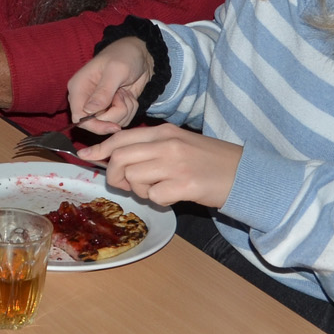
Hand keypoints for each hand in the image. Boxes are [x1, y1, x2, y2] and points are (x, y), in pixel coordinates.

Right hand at [67, 37, 154, 132]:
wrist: (141, 53)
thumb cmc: (124, 55)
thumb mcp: (116, 70)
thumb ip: (103, 92)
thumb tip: (88, 111)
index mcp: (79, 88)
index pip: (79, 118)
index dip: (95, 126)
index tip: (115, 126)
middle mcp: (86, 100)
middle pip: (98, 123)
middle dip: (116, 113)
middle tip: (123, 95)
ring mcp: (100, 105)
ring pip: (112, 123)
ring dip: (125, 110)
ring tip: (125, 92)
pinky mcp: (113, 108)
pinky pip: (122, 120)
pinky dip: (130, 110)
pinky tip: (129, 95)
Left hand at [81, 123, 240, 208]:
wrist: (246, 174)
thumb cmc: (211, 161)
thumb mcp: (180, 143)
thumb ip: (151, 147)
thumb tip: (117, 158)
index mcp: (165, 132)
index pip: (121, 138)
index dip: (100, 149)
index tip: (86, 157)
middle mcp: (168, 145)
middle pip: (120, 159)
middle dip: (114, 176)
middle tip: (128, 185)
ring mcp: (176, 165)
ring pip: (133, 179)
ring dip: (140, 190)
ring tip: (159, 189)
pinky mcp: (185, 185)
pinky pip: (154, 197)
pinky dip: (160, 201)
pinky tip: (174, 195)